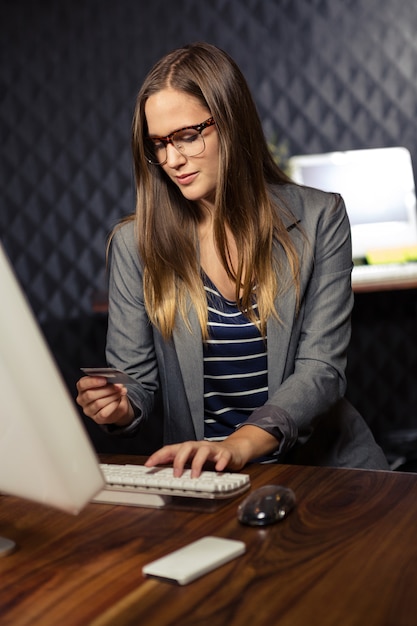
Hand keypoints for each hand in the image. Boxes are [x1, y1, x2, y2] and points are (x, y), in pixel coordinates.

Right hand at [76, 376, 133, 426]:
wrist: (118, 406)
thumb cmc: (110, 392)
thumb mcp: (110, 384)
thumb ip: (112, 382)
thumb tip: (118, 384)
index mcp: (83, 388)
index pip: (82, 384)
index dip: (93, 381)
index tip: (105, 380)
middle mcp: (83, 400)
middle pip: (90, 394)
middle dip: (107, 389)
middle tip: (117, 386)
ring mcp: (88, 410)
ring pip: (98, 403)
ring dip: (112, 397)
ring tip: (119, 393)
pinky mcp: (96, 418)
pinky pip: (103, 413)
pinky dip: (112, 406)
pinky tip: (117, 402)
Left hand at [145, 425, 278, 476]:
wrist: (234, 450)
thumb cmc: (210, 458)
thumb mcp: (193, 461)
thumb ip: (180, 466)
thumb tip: (161, 476)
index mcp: (189, 449)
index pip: (171, 449)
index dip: (158, 456)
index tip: (148, 464)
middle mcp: (199, 446)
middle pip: (186, 447)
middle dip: (179, 460)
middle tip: (176, 475)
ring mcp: (212, 449)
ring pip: (203, 450)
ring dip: (198, 464)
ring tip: (195, 476)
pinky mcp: (226, 454)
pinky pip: (223, 456)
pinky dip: (221, 462)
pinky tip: (219, 469)